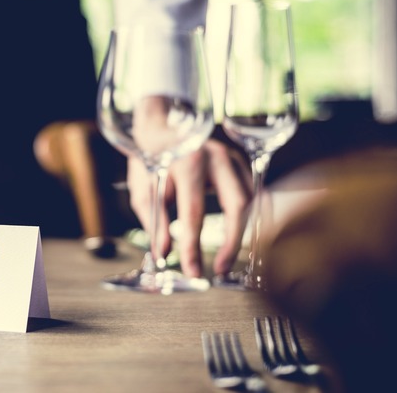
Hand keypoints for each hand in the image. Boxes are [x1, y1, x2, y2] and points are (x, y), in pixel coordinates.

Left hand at [127, 139, 251, 276]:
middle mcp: (215, 157)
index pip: (194, 213)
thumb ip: (154, 222)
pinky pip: (253, 191)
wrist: (161, 126)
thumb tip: (163, 255)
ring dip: (243, 232)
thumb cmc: (149, 160)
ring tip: (227, 257)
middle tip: (220, 269)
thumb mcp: (143, 190)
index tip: (192, 270)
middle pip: (237, 205)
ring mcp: (231, 156)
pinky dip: (250, 217)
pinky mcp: (239, 160)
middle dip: (231, 242)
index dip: (194, 246)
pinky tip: (239, 236)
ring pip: (251, 199)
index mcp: (186, 163)